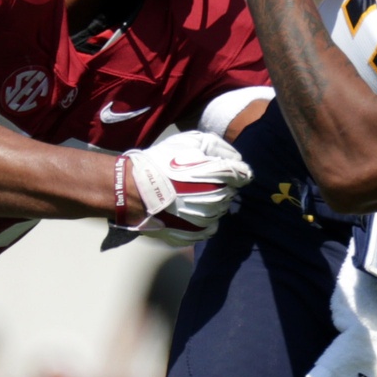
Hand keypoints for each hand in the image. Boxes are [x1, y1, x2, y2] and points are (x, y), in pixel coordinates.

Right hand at [121, 130, 252, 245]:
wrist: (134, 191)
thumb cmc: (161, 163)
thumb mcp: (188, 142)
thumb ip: (217, 147)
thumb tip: (236, 159)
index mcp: (218, 175)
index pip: (242, 174)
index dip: (235, 169)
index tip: (223, 167)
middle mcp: (217, 198)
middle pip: (231, 191)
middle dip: (220, 184)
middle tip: (198, 179)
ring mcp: (207, 218)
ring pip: (220, 209)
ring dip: (211, 201)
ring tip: (189, 193)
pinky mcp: (196, 233)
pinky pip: (210, 226)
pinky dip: (204, 218)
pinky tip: (189, 209)